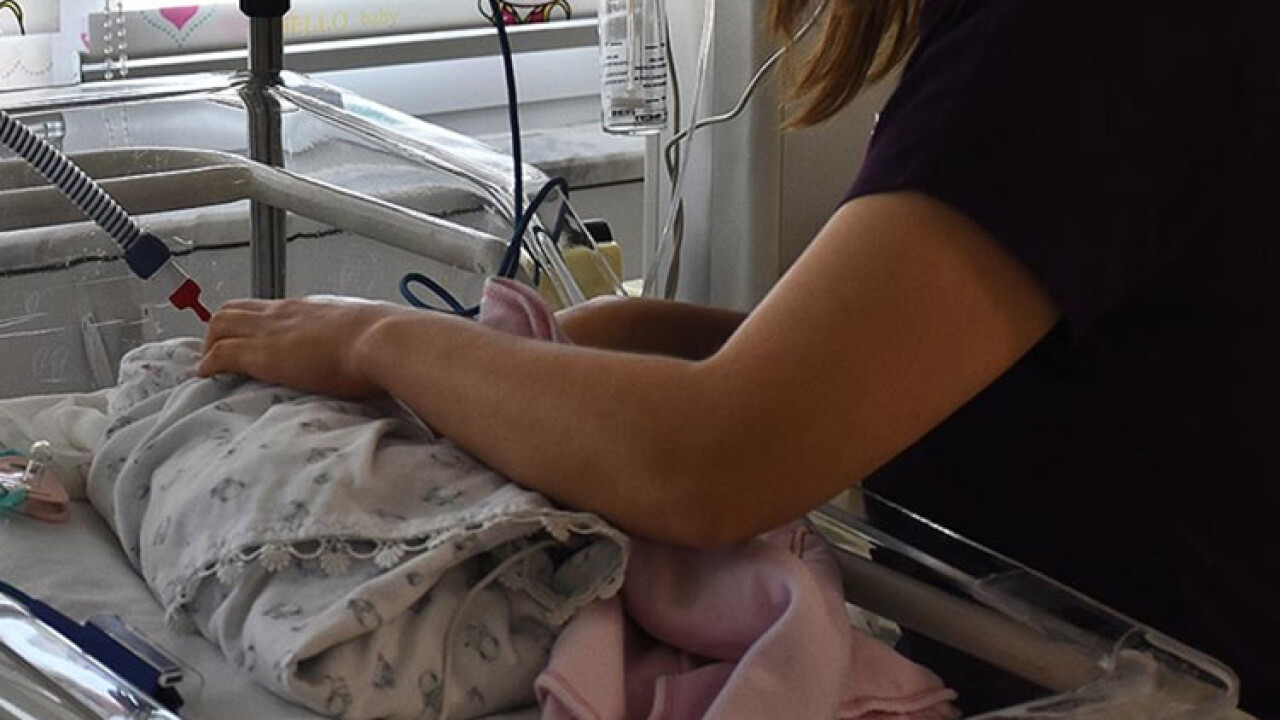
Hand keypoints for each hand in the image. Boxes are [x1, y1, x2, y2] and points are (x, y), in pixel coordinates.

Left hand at [199, 296, 414, 397]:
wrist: (382, 341)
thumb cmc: (384, 341)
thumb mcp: (368, 334)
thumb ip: (360, 339)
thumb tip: (374, 352)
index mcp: (309, 309)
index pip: (267, 308)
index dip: (250, 322)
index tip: (249, 340)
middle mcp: (284, 313)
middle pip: (234, 309)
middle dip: (219, 330)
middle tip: (220, 353)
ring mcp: (271, 331)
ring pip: (219, 323)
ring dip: (209, 344)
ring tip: (210, 366)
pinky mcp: (262, 354)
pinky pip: (221, 354)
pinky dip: (208, 365)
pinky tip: (206, 377)